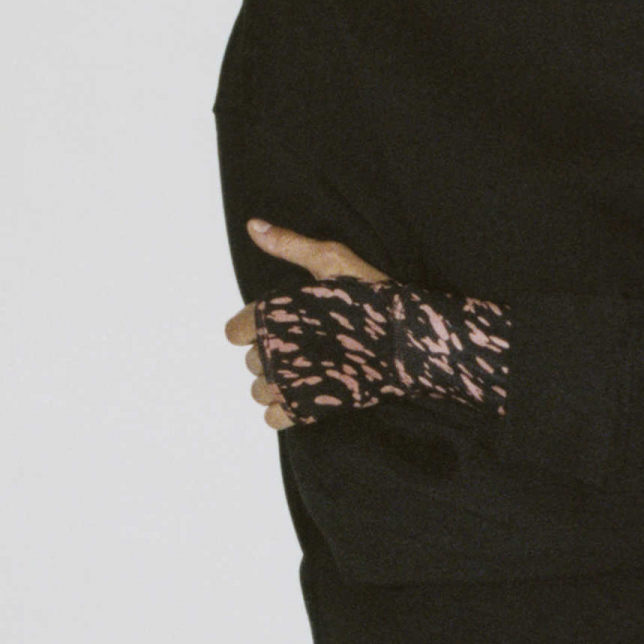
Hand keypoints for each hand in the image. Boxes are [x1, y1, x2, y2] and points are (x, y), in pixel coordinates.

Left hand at [226, 219, 391, 429]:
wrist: (409, 338)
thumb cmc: (373, 295)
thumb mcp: (332, 260)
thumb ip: (289, 245)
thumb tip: (253, 226)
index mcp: (275, 314)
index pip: (235, 331)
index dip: (254, 328)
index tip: (280, 325)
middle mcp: (276, 349)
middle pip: (252, 362)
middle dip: (273, 355)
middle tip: (307, 344)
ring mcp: (292, 381)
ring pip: (260, 391)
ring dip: (277, 384)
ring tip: (307, 370)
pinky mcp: (309, 406)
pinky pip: (274, 417)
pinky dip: (284, 410)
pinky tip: (305, 394)